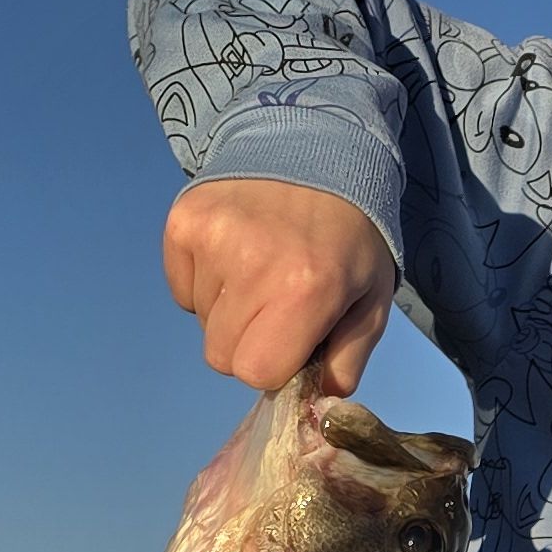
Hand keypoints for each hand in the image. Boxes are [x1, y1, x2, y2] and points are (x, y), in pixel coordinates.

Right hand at [163, 178, 395, 393]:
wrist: (317, 148)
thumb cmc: (350, 235)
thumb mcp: (370, 300)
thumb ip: (347, 360)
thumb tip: (314, 404)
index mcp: (304, 291)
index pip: (255, 372)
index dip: (273, 364)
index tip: (291, 338)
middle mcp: (251, 264)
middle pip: (220, 355)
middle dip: (249, 342)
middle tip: (276, 303)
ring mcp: (211, 239)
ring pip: (201, 321)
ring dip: (228, 309)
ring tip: (260, 268)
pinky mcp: (184, 221)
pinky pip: (181, 288)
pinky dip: (202, 282)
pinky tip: (235, 252)